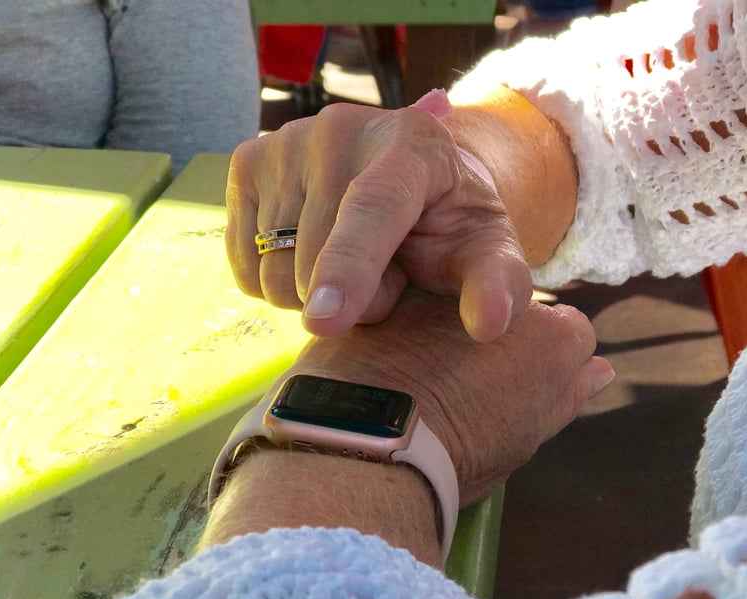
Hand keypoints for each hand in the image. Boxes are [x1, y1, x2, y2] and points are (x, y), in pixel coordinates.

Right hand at [225, 101, 532, 341]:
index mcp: (412, 142)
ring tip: (356, 262)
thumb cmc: (453, 227)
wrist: (412, 186)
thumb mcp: (490, 254)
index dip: (349, 268)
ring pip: (276, 272)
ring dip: (317, 294)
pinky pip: (246, 267)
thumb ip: (500, 286)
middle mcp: (341, 128)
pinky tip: (315, 256)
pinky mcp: (247, 162)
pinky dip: (278, 283)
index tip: (325, 321)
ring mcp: (285, 140)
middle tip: (393, 274)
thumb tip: (489, 323)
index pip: (373, 208)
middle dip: (357, 299)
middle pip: (318, 259)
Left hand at [284, 289, 614, 504]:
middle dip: (495, 341)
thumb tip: (602, 371)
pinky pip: (404, 307)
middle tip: (466, 386)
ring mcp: (450, 294)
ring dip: (446, 331)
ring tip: (419, 380)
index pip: (571, 336)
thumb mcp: (525, 436)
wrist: (374, 444)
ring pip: (457, 306)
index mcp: (554, 341)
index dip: (543, 363)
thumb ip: (566, 395)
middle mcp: (508, 303)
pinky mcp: (393, 294)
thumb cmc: (457, 457)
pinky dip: (399, 332)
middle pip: (513, 316)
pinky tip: (379, 369)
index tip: (517, 392)